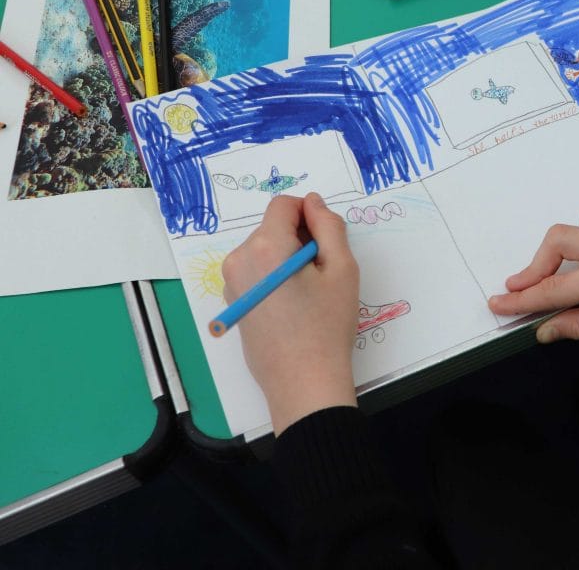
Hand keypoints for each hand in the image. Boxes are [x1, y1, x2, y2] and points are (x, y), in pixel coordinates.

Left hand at [223, 193, 360, 434]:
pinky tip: (292, 305)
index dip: (309, 214)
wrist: (302, 380)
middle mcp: (239, 259)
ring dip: (286, 258)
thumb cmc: (327, 325)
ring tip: (308, 292)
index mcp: (265, 247)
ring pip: (264, 249)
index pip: (283, 205)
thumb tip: (313, 203)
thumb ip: (329, 227)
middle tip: (322, 272)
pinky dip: (274, 275)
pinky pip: (255, 271)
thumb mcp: (342, 269)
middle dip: (298, 238)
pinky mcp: (232, 300)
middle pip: (272, 227)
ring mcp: (232, 282)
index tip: (326, 240)